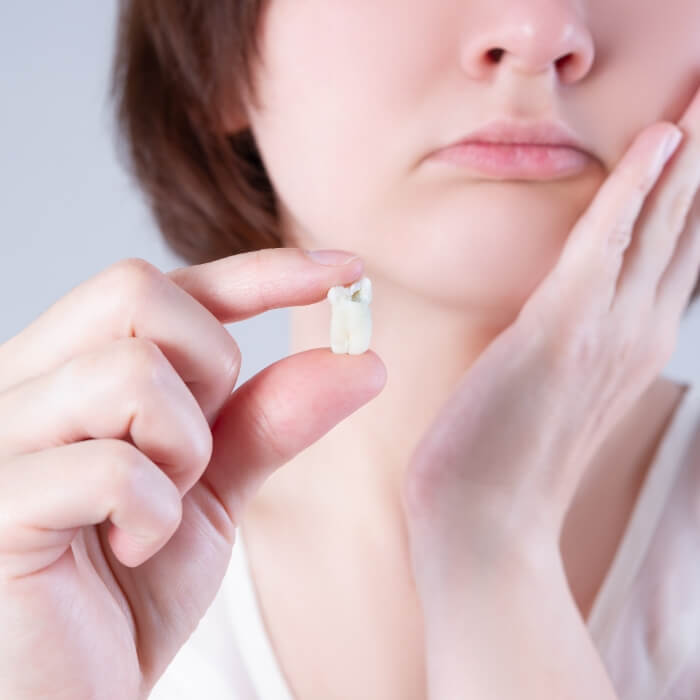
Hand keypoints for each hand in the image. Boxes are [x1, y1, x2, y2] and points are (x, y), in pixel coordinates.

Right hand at [0, 250, 385, 699]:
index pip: (171, 286)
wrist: (67, 692)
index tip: (346, 271)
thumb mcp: (213, 492)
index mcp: (71, 369)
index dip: (261, 271)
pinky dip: (155, 513)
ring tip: (159, 512)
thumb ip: (272, 421)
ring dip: (183, 449)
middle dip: (209, 364)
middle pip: (138, 291)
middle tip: (196, 450)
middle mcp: (21, 383)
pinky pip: (111, 467)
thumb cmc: (126, 590)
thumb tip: (360, 361)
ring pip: (130, 373)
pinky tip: (131, 548)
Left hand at [400, 85, 699, 699]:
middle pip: (687, 226)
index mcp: (632, 345)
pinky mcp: (561, 331)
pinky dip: (635, 189)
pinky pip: (606, 242)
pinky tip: (658, 144)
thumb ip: (578, 350)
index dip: (693, 194)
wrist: (486, 524)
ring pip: (662, 223)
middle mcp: (637, 332)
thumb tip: (576, 312)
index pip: (677, 251)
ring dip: (690, 153)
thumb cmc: (509, 461)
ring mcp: (606, 331)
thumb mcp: (558, 395)